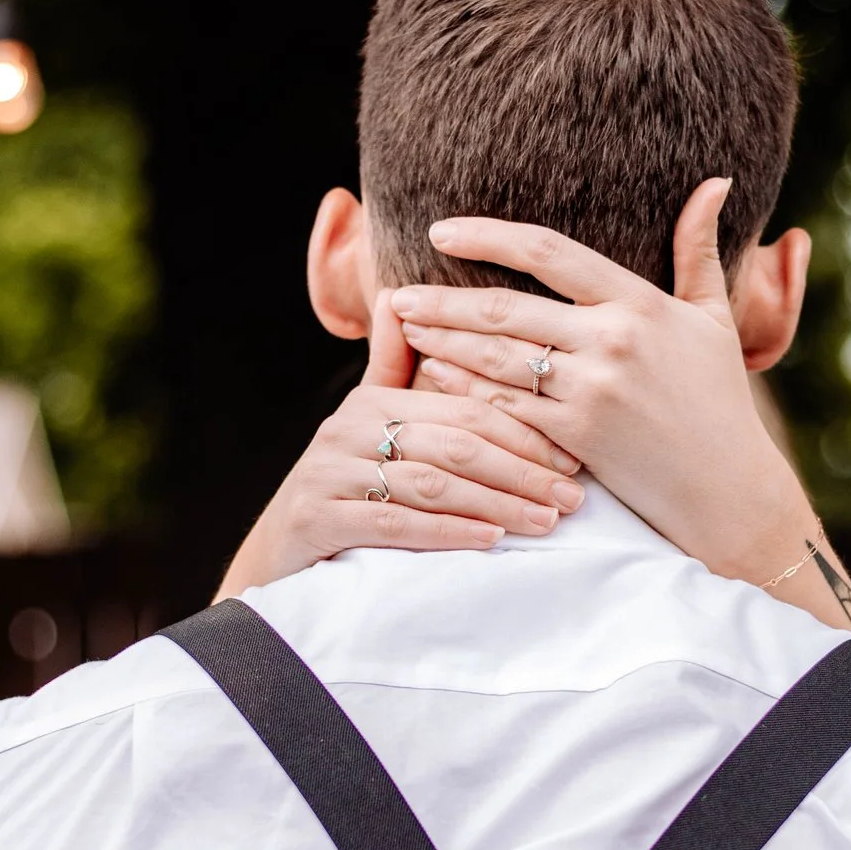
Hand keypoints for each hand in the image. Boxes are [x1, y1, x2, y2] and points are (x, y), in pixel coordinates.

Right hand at [215, 290, 586, 601]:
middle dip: (521, 471)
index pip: (464, 406)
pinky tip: (490, 540)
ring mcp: (329, 474)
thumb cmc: (345, 489)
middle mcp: (346, 429)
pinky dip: (447, 532)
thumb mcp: (371, 426)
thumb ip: (395, 368)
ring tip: (546, 521)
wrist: (278, 555)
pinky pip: (393, 523)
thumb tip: (400, 294)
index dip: (523, 431)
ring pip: (430, 484)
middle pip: (454, 443)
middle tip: (573, 496)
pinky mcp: (317, 518)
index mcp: (371, 399)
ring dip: (496, 504)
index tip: (573, 459)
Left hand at [393, 179, 822, 593]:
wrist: (729, 490)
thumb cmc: (720, 402)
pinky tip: (431, 381)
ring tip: (404, 330)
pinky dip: (465, 392)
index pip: (550, 253)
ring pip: (496, 359)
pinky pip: (505, 408)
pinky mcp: (575, 438)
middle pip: (506, 309)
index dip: (489, 236)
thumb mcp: (715, 319)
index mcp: (638, 304)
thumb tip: (716, 182)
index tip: (441, 231)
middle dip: (444, 301)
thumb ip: (701, 249)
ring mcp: (590, 391)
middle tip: (398, 293)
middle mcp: (610, 341)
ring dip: (443, 343)